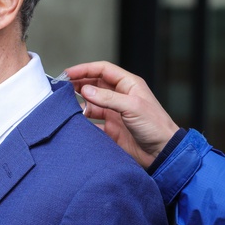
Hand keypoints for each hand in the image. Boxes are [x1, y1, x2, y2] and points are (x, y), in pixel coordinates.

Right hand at [64, 61, 179, 167]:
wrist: (163, 154)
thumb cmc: (156, 127)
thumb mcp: (132, 107)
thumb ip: (107, 98)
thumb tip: (85, 90)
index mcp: (128, 85)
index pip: (103, 70)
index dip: (85, 69)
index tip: (68, 73)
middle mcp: (119, 96)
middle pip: (94, 84)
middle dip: (78, 84)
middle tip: (62, 87)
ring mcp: (114, 112)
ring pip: (90, 102)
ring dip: (79, 103)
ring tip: (66, 105)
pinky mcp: (110, 128)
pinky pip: (91, 122)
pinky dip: (82, 121)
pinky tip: (75, 121)